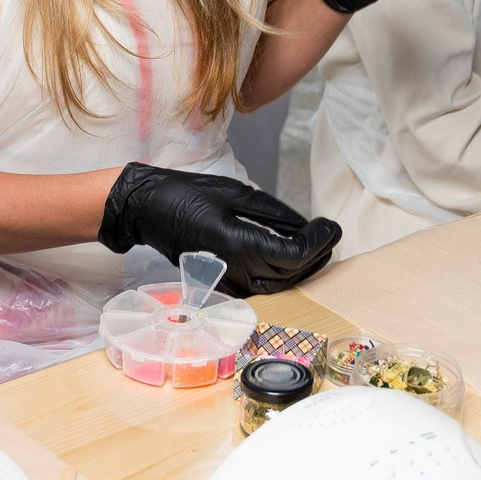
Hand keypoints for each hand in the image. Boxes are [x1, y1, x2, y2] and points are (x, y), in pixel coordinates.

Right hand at [99, 163, 340, 293]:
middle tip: (331, 234)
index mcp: (239, 244)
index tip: (331, 225)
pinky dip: (283, 275)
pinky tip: (291, 258)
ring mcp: (227, 281)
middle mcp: (235, 269)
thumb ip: (274, 213)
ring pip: (279, 285)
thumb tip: (305, 226)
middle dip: (317, 255)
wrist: (149, 209)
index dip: (320, 242)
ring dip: (303, 268)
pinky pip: (261, 287)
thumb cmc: (188, 194)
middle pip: (291, 273)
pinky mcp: (222, 283)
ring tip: (318, 246)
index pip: (294, 255)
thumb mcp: (236, 192)